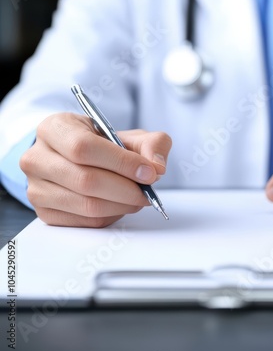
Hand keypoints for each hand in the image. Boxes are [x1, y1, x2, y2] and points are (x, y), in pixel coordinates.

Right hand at [20, 113, 171, 226]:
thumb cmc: (104, 145)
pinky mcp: (46, 213)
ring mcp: (37, 188)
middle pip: (86, 180)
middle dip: (126, 189)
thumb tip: (156, 167)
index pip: (83, 147)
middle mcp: (37, 158)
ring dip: (122, 205)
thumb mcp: (129, 135)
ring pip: (87, 205)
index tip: (148, 172)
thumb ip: (151, 144)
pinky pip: (86, 221)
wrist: (78, 159)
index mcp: (54, 128)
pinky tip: (120, 205)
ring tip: (138, 198)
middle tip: (147, 191)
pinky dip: (111, 216)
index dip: (121, 163)